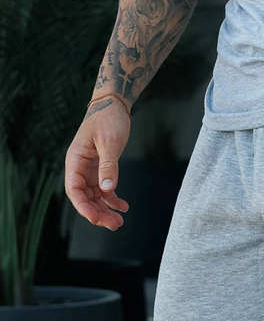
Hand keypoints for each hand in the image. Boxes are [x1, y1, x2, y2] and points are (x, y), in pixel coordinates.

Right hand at [64, 98, 130, 230]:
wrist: (113, 103)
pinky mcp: (101, 167)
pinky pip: (104, 188)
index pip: (75, 190)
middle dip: (98, 213)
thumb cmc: (108, 118)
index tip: (96, 218)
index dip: (84, 207)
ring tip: (120, 222)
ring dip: (105, 209)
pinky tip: (123, 207)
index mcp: (75, 161)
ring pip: (94, 196)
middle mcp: (79, 168)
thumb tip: (107, 189)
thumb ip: (108, 165)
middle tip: (115, 225)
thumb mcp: (110, 142)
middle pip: (85, 197)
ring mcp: (90, 169)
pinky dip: (112, 198)